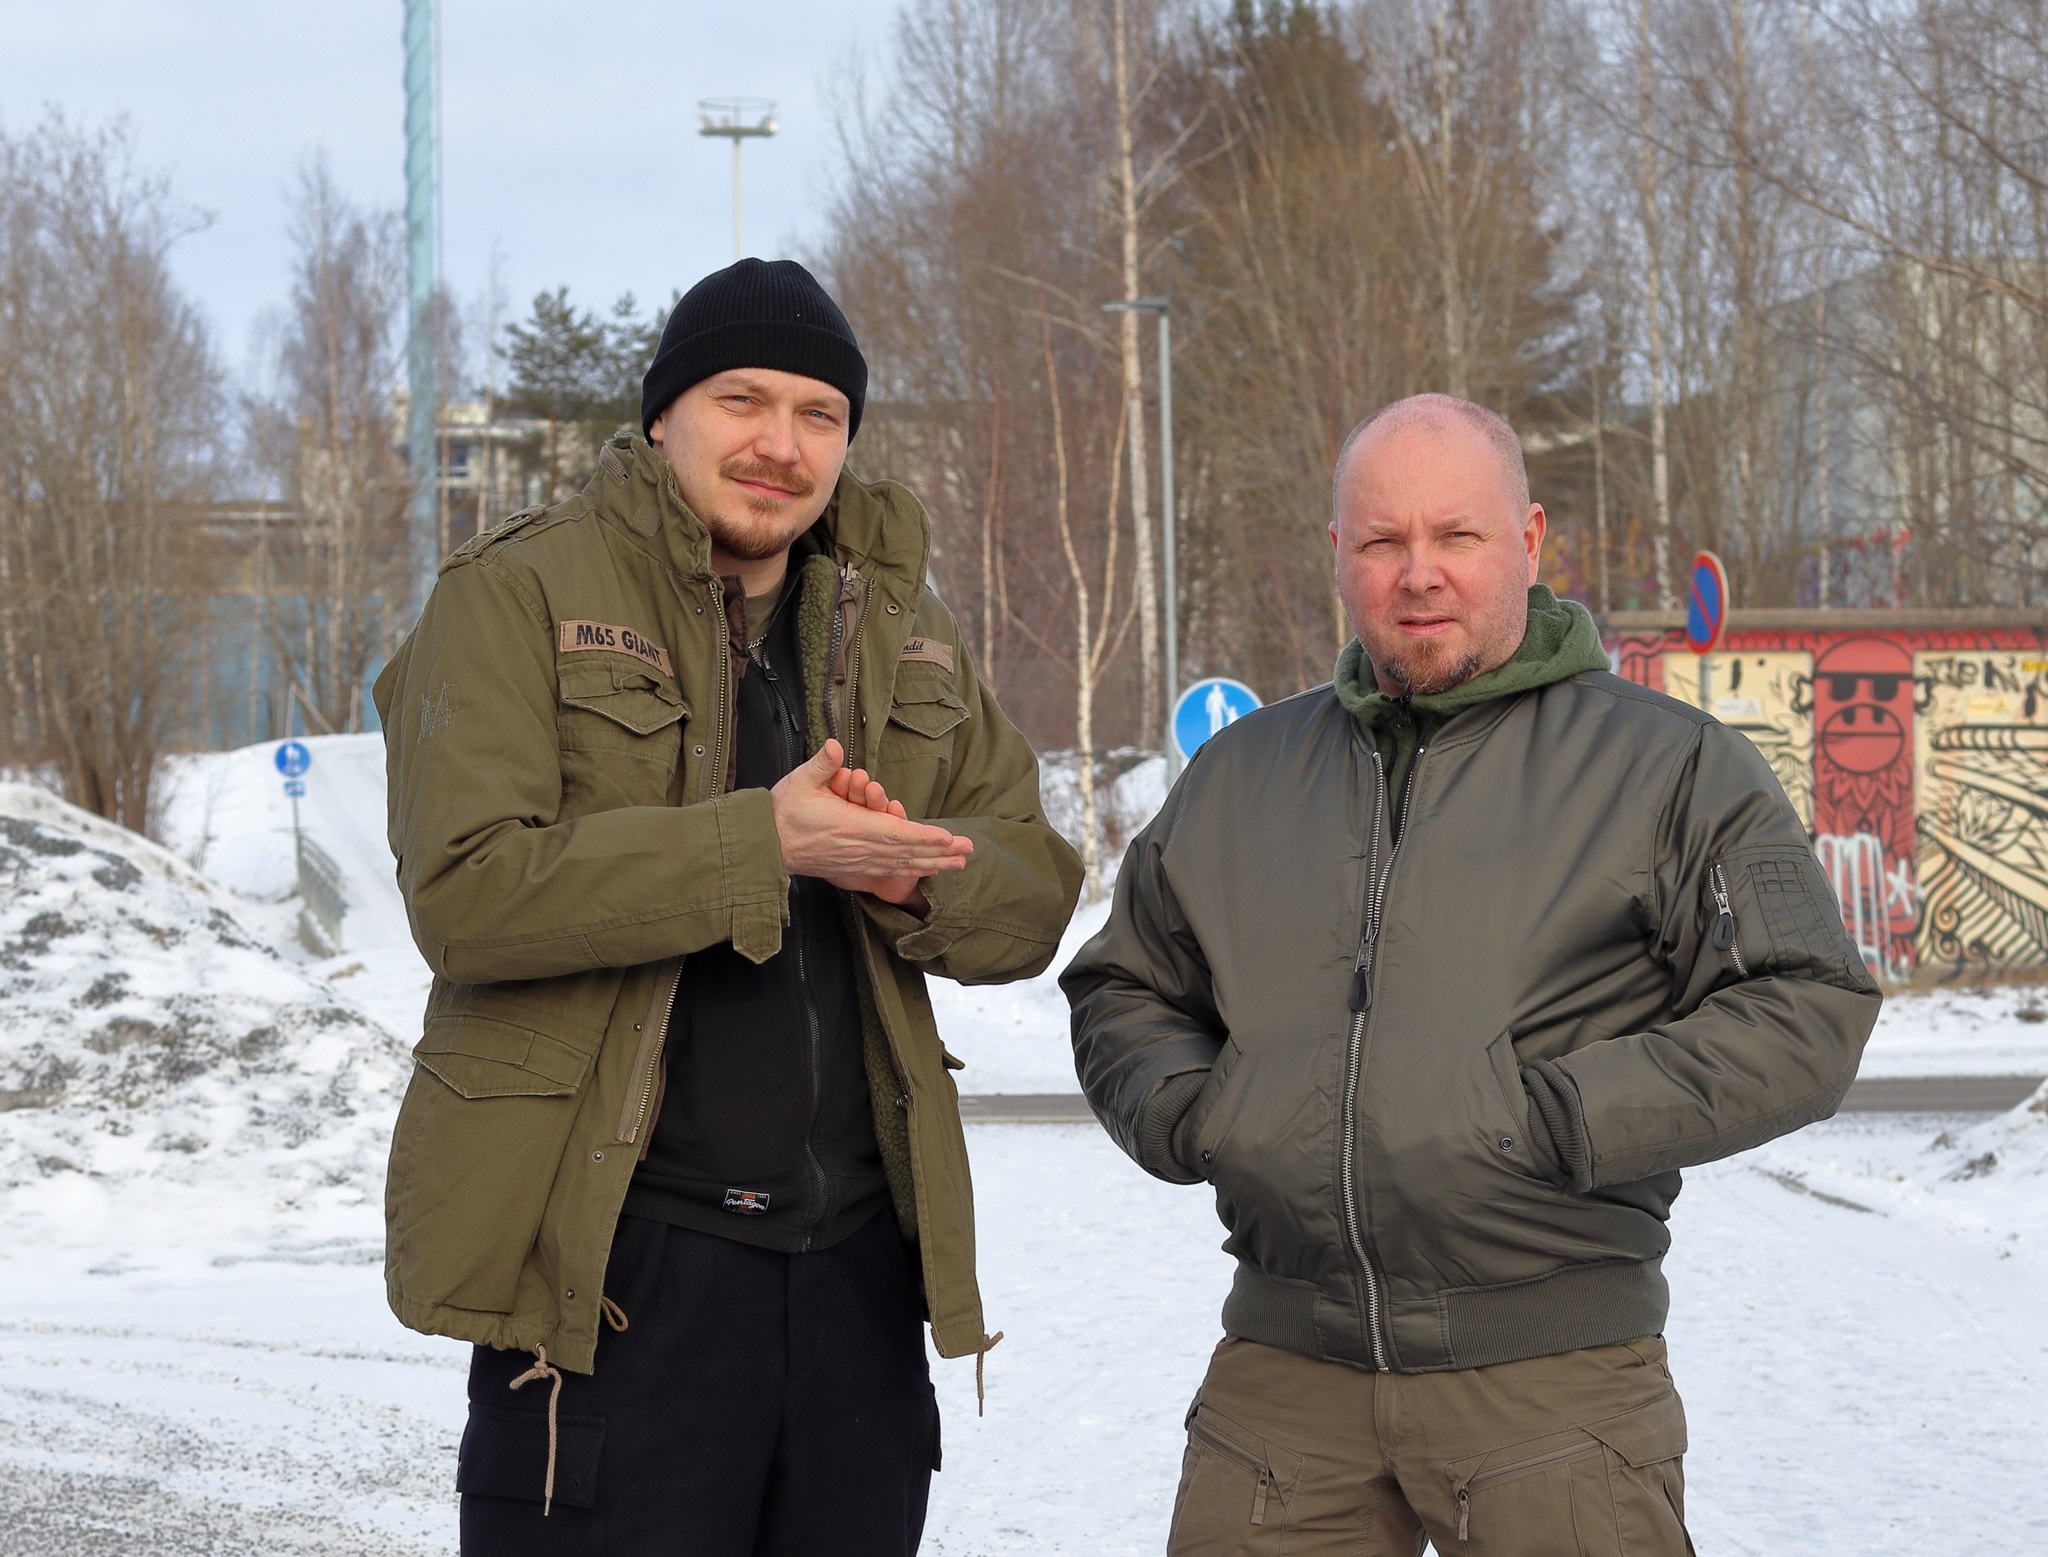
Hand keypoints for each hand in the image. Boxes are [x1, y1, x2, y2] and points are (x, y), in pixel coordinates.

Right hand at [771, 740, 971, 901]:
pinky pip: (887, 870)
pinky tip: (925, 870)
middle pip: (906, 853)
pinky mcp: (851, 868)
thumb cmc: (783, 811)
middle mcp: (859, 848)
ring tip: (956, 864)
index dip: (924, 836)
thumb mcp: (800, 781)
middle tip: (968, 851)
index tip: (949, 838)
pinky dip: (910, 869)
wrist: (765, 845)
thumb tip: (838, 745)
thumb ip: (823, 763)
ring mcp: (856, 861)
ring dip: (931, 863)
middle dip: (940, 852)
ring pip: (900, 864)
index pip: (895, 833)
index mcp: (851, 826)